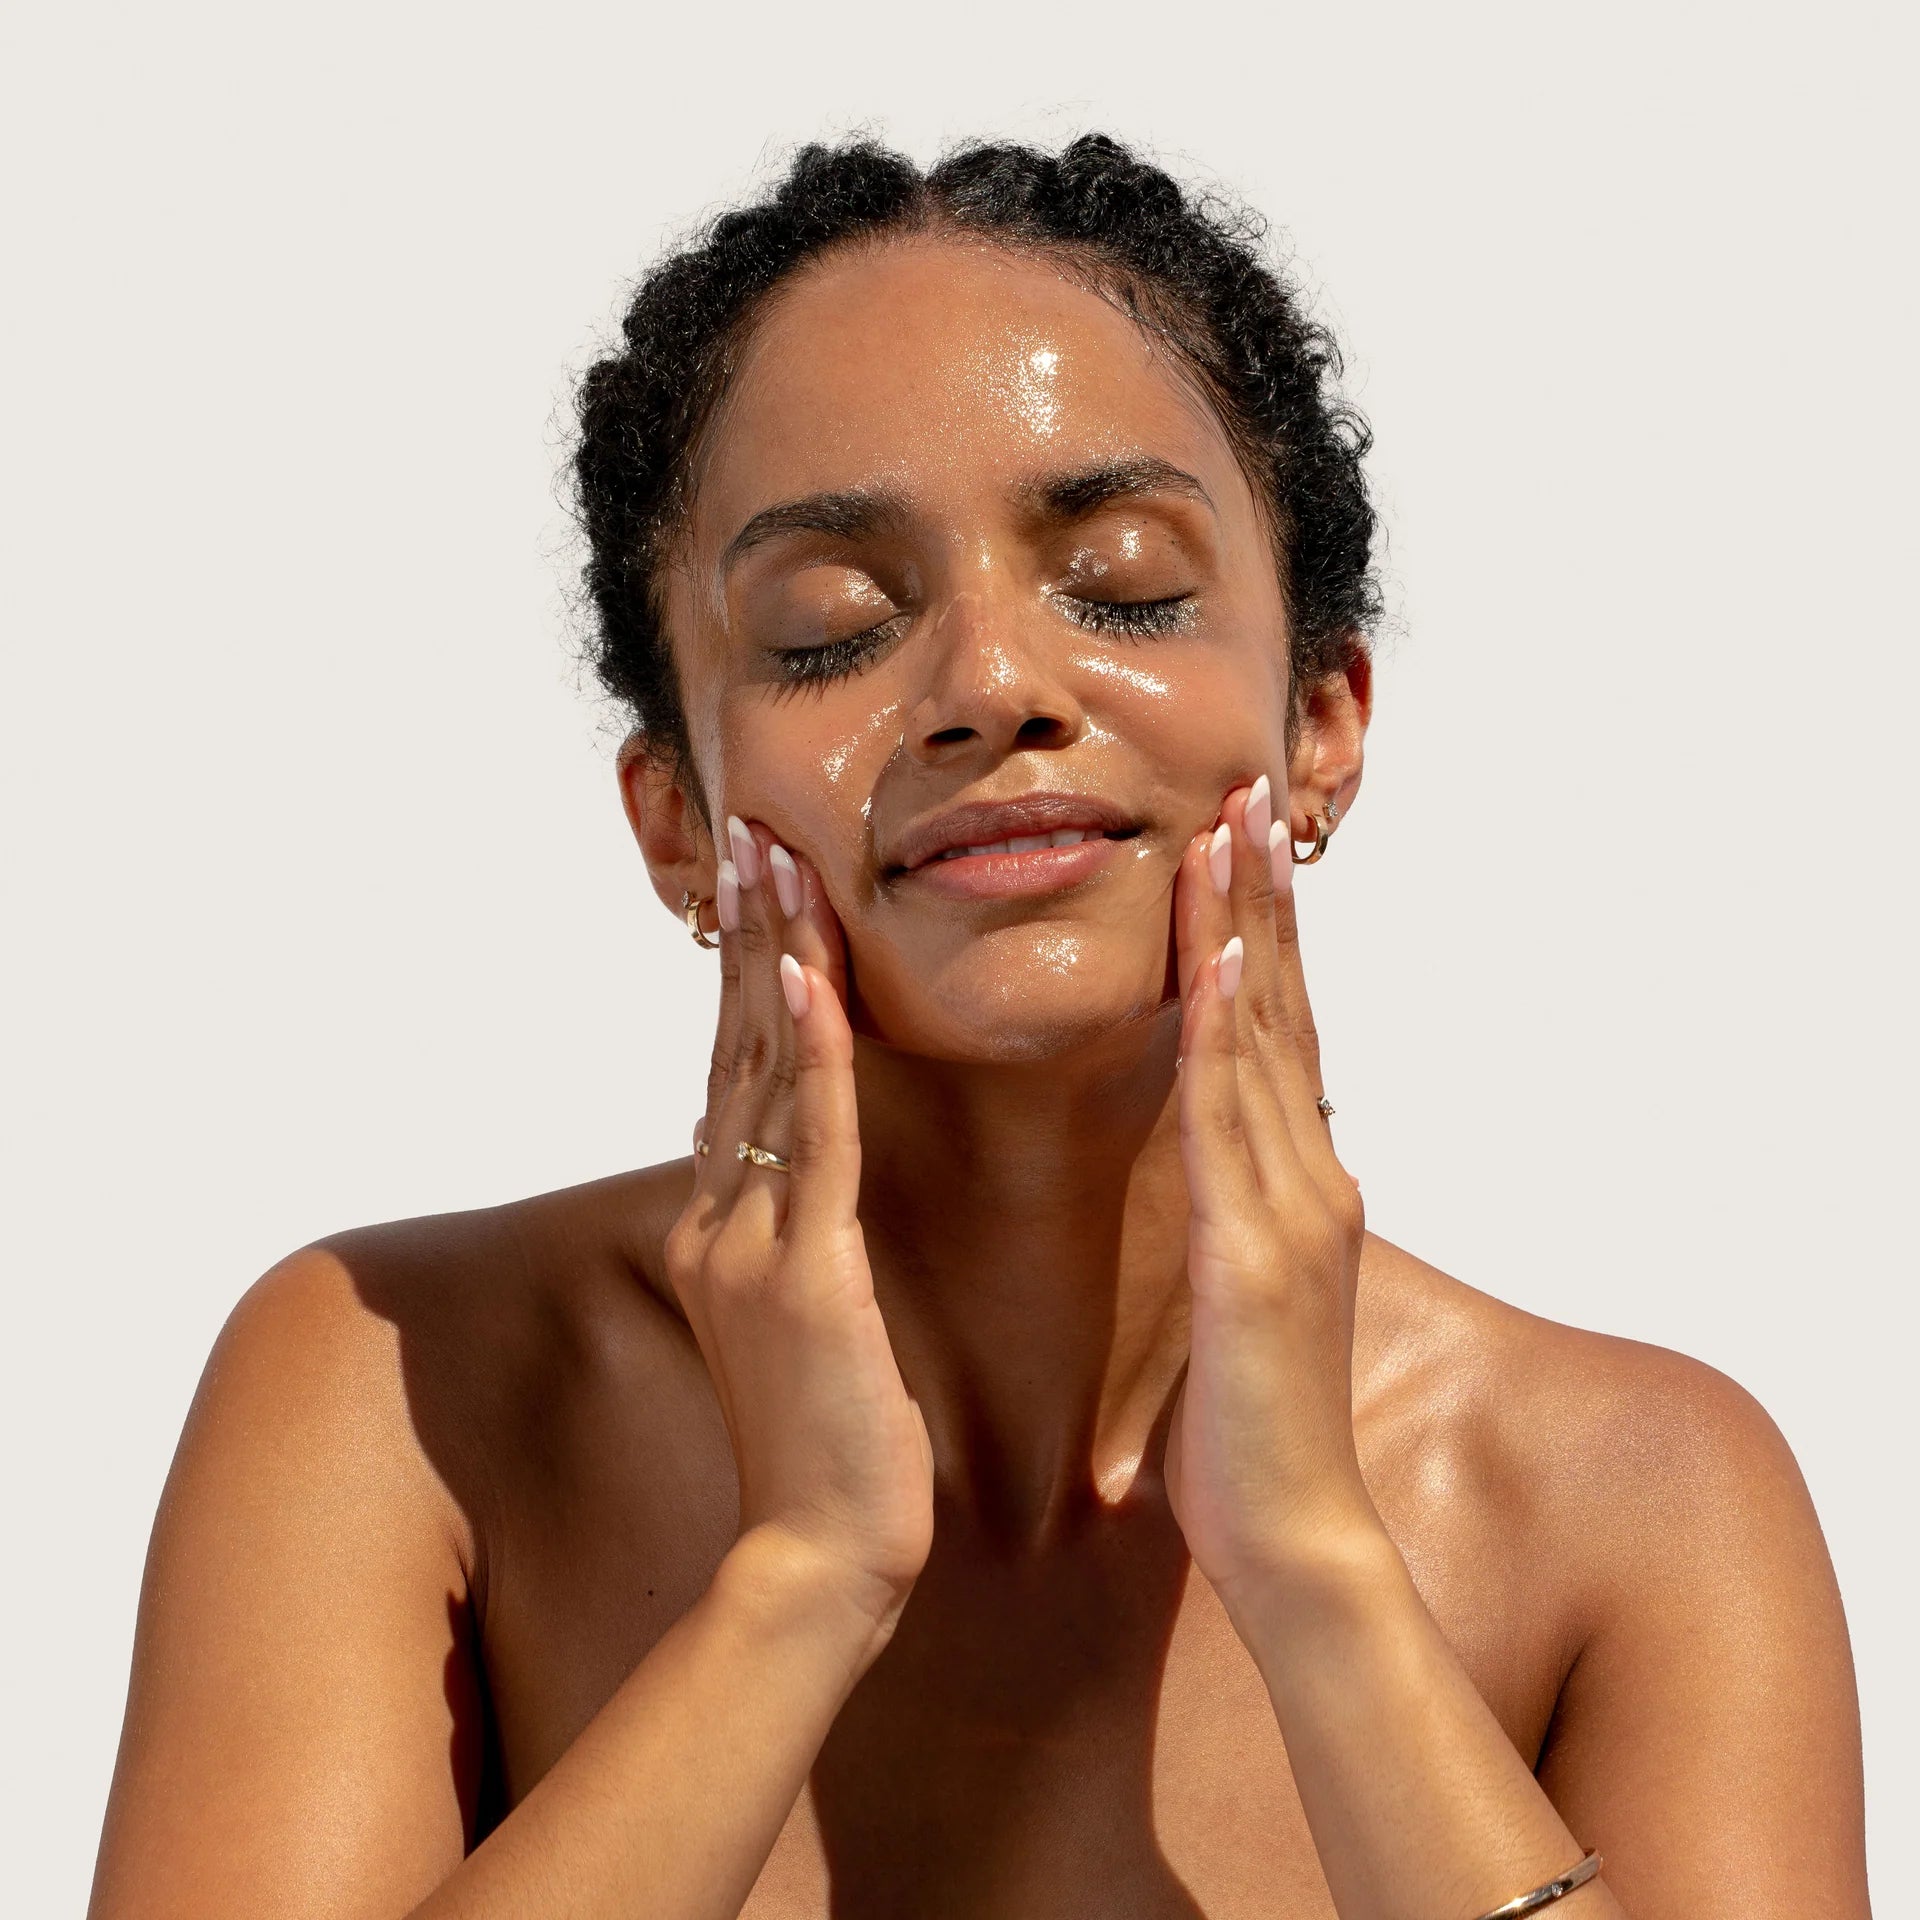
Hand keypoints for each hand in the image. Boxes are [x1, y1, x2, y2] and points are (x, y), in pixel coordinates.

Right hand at [669, 814, 933, 1641]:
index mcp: (723, 1228)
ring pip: (763, 1074)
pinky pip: (812, 1142)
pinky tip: (813, 975)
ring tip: (775, 865)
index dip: (745, 977)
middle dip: (746, 939)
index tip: (757, 891)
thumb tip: (775, 1163)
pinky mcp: (805, 1278)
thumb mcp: (797, 1319)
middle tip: (751, 835)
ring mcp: (752, 1246)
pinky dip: (811, 1053)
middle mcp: (721, 1221)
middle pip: (734, 1050)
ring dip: (772, 961)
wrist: (821, 1556)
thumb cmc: (829, 1441)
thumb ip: (781, 1233)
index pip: (736, 1074)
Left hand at [1161, 776, 1378, 1611]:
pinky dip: (1229, 1037)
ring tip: (1229, 835)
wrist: (1293, 1536)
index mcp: (1297, 1188)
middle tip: (1245, 797)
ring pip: (1265, 1042)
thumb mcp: (1238, 1302)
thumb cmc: (1251, 1431)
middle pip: (1285, 1010)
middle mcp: (1308, 1179)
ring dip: (1246, 933)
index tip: (1239, 852)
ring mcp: (1292, 1210)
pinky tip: (1220, 963)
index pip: (1278, 1035)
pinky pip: (1233, 1124)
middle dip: (1263, 901)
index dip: (1263, 939)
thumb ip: (1237, 1228)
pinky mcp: (1256, 1254)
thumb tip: (1225, 1184)